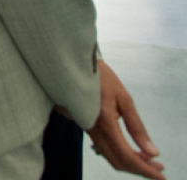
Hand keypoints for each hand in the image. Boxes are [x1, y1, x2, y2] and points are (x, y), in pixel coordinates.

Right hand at [84, 60, 164, 178]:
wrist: (72, 64)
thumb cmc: (100, 76)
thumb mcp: (124, 98)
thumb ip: (136, 127)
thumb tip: (152, 152)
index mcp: (105, 123)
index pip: (126, 156)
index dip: (145, 170)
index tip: (161, 176)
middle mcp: (93, 130)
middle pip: (117, 160)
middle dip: (139, 168)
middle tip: (159, 168)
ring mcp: (87, 129)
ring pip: (110, 156)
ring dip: (130, 161)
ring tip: (148, 159)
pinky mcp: (85, 125)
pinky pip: (103, 147)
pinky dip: (119, 153)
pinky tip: (131, 149)